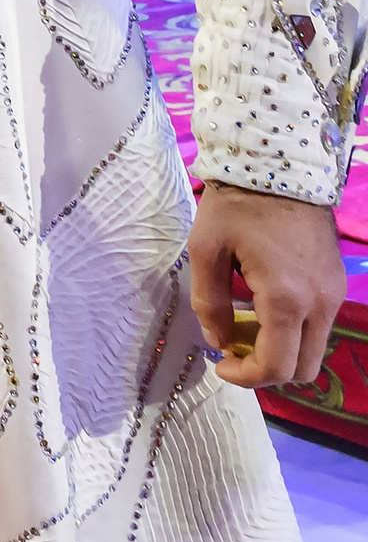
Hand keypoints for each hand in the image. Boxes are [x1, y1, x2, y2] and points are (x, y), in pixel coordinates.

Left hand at [189, 180, 346, 388]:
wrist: (279, 165)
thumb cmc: (237, 204)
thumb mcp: (206, 247)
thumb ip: (208, 300)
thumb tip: (216, 339)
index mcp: (287, 300)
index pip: (276, 367)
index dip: (245, 377)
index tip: (219, 363)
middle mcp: (320, 305)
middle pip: (301, 369)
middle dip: (264, 367)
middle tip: (231, 344)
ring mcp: (334, 296)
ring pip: (313, 350)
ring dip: (280, 349)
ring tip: (242, 321)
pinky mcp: (336, 285)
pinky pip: (318, 326)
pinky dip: (292, 330)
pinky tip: (262, 303)